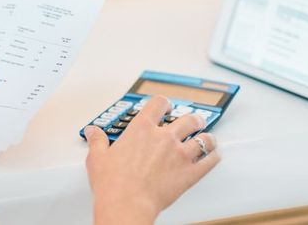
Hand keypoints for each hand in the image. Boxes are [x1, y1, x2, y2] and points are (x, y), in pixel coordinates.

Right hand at [85, 96, 219, 224]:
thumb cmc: (113, 184)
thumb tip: (92, 132)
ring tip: (207, 137)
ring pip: (204, 138)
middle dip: (194, 119)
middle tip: (193, 121)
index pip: (159, 103)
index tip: (165, 106)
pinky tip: (215, 155)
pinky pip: (210, 161)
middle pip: (189, 118)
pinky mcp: (190, 173)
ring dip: (207, 137)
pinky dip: (215, 157)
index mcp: (142, 129)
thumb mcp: (98, 158)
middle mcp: (164, 137)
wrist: (127, 204)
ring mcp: (180, 154)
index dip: (165, 103)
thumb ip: (97, 141)